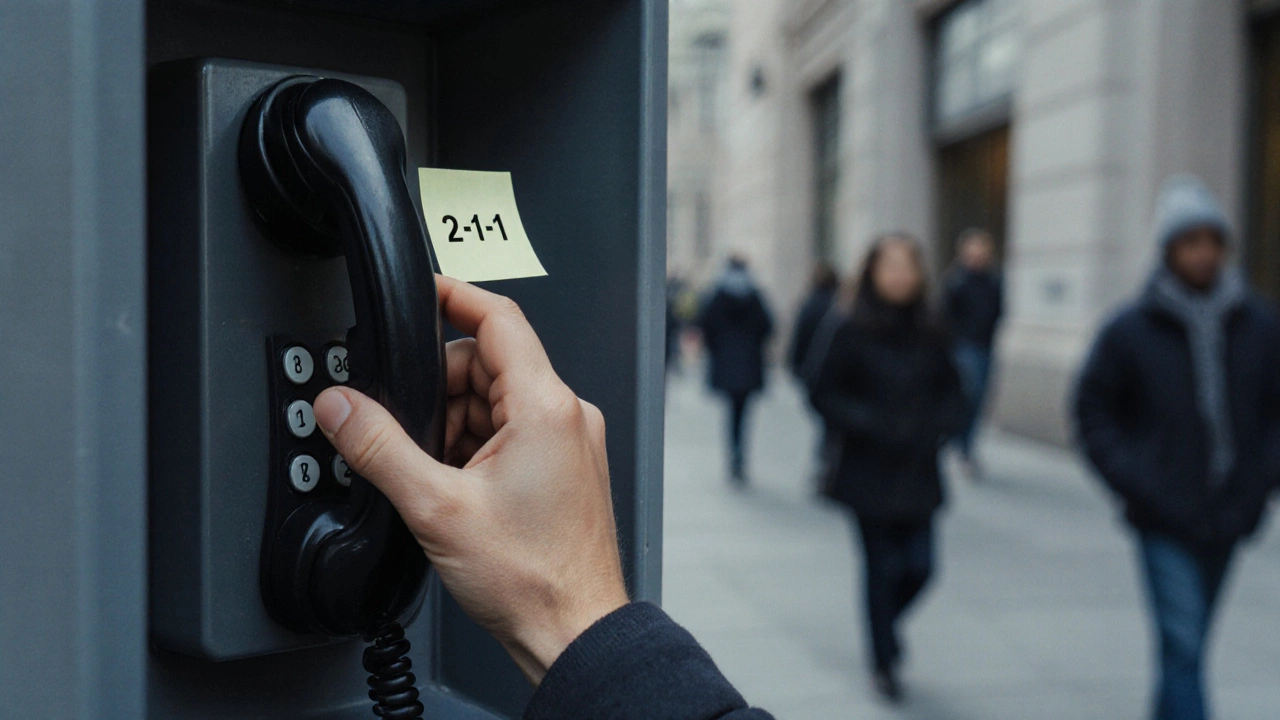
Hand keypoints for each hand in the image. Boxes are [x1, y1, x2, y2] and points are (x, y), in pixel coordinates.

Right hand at [312, 276, 628, 684]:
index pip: (498, 318)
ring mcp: (569, 441)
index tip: (423, 290)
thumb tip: (340, 407)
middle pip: (487, 363)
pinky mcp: (563, 466)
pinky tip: (456, 485)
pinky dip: (474, 446)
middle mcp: (567, 416)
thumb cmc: (532, 578)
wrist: (572, 629)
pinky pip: (510, 432)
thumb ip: (378, 447)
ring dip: (454, 425)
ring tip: (437, 477)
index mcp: (547, 407)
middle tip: (408, 434)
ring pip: (494, 401)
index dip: (454, 296)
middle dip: (438, 389)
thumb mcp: (435, 506)